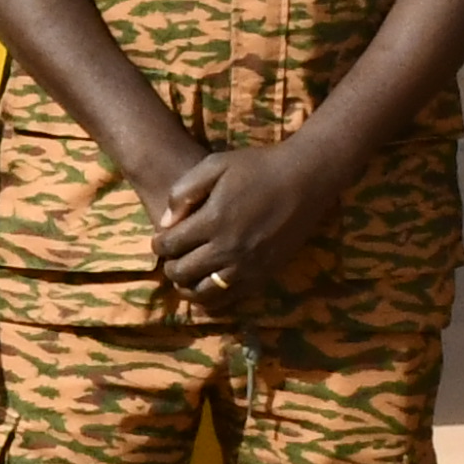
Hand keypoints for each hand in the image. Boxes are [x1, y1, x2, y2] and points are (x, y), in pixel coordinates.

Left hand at [151, 137, 355, 295]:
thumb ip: (183, 192)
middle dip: (170, 265)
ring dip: (187, 286)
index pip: (170, 246)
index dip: (159, 245)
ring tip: (186, 275)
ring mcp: (248, 266)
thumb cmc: (257, 167)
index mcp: (213, 220)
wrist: (305, 179)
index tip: (161, 240)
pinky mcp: (264, 275)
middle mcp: (229, 248)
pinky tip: (207, 285)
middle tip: (172, 257)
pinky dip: (212, 298)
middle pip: (182, 272)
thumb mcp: (214, 165)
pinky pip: (229, 299)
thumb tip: (165, 223)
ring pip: (203, 293)